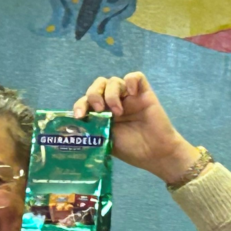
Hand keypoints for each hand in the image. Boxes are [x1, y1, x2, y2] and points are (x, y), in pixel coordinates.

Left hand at [73, 72, 200, 183]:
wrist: (155, 154)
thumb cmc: (131, 150)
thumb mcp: (106, 141)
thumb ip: (94, 131)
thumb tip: (76, 128)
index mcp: (103, 113)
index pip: (86, 100)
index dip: (80, 105)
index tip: (79, 116)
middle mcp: (114, 102)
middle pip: (98, 85)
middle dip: (94, 94)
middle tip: (98, 108)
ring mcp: (129, 97)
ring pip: (114, 81)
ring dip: (111, 93)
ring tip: (118, 111)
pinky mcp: (144, 93)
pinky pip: (136, 77)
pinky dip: (131, 81)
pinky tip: (131, 94)